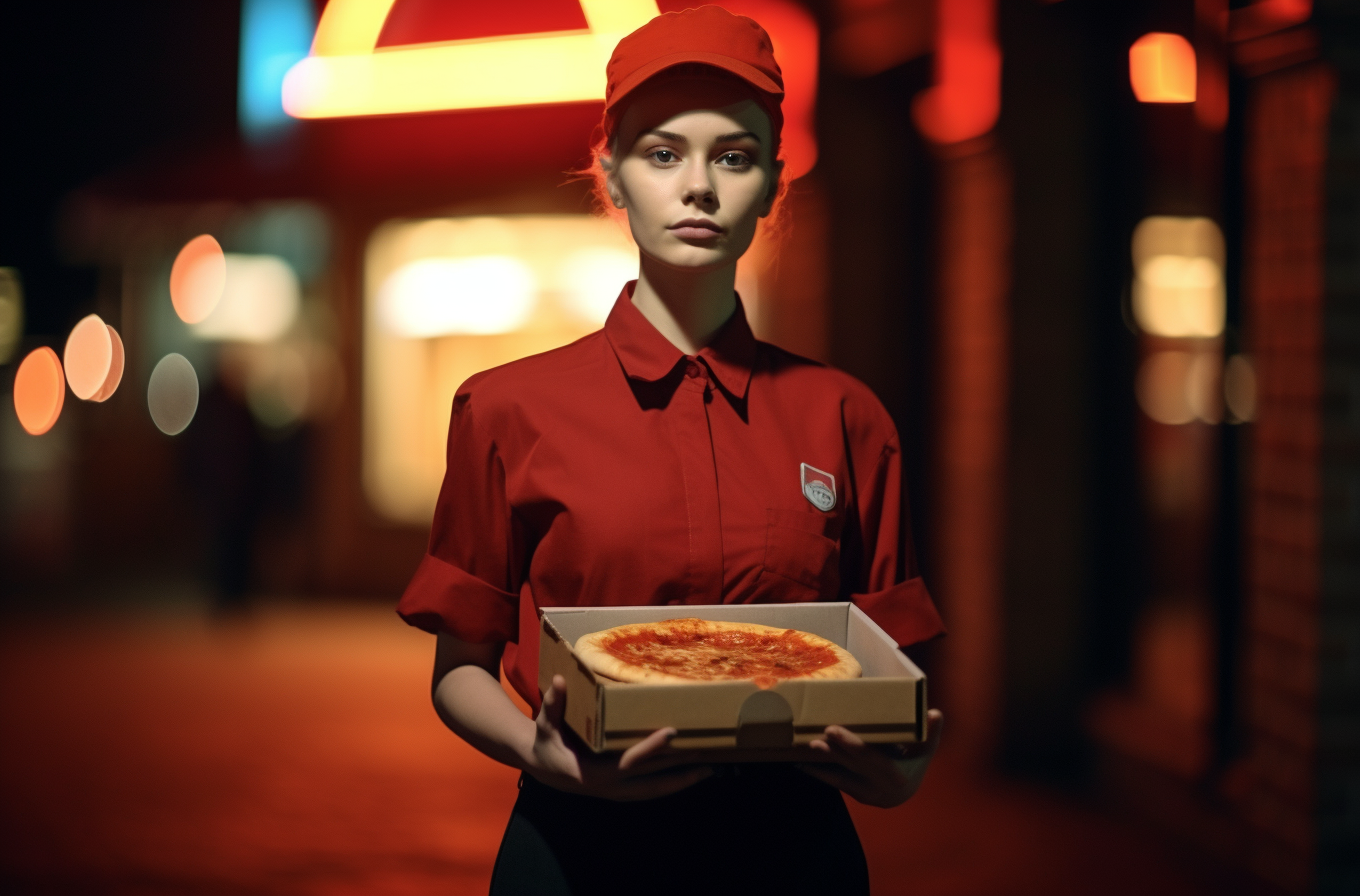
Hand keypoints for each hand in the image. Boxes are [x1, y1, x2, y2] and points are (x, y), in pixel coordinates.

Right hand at [524, 675, 712, 800]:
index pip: (627, 761)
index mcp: (590, 772)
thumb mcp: (546, 723)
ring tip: (708, 768)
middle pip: (650, 779)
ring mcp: (616, 792)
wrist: (543, 768)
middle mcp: (607, 787)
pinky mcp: (621, 792)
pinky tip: (690, 776)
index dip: (650, 748)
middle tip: (704, 748)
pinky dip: (672, 785)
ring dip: (681, 781)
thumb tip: (558, 680)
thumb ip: (553, 704)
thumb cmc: (547, 742)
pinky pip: (651, 791)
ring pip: (654, 790)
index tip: (671, 731)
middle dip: (677, 764)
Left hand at [798, 709, 943, 807]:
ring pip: (840, 775)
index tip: (833, 730)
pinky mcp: (854, 795)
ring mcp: (865, 794)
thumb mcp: (925, 749)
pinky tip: (800, 762)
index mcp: (896, 776)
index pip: (871, 759)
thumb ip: (931, 733)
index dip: (851, 745)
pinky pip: (834, 783)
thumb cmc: (915, 763)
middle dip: (833, 748)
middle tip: (815, 731)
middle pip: (852, 765)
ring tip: (807, 745)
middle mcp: (879, 789)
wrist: (905, 792)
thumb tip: (936, 713)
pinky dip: (818, 772)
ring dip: (822, 760)